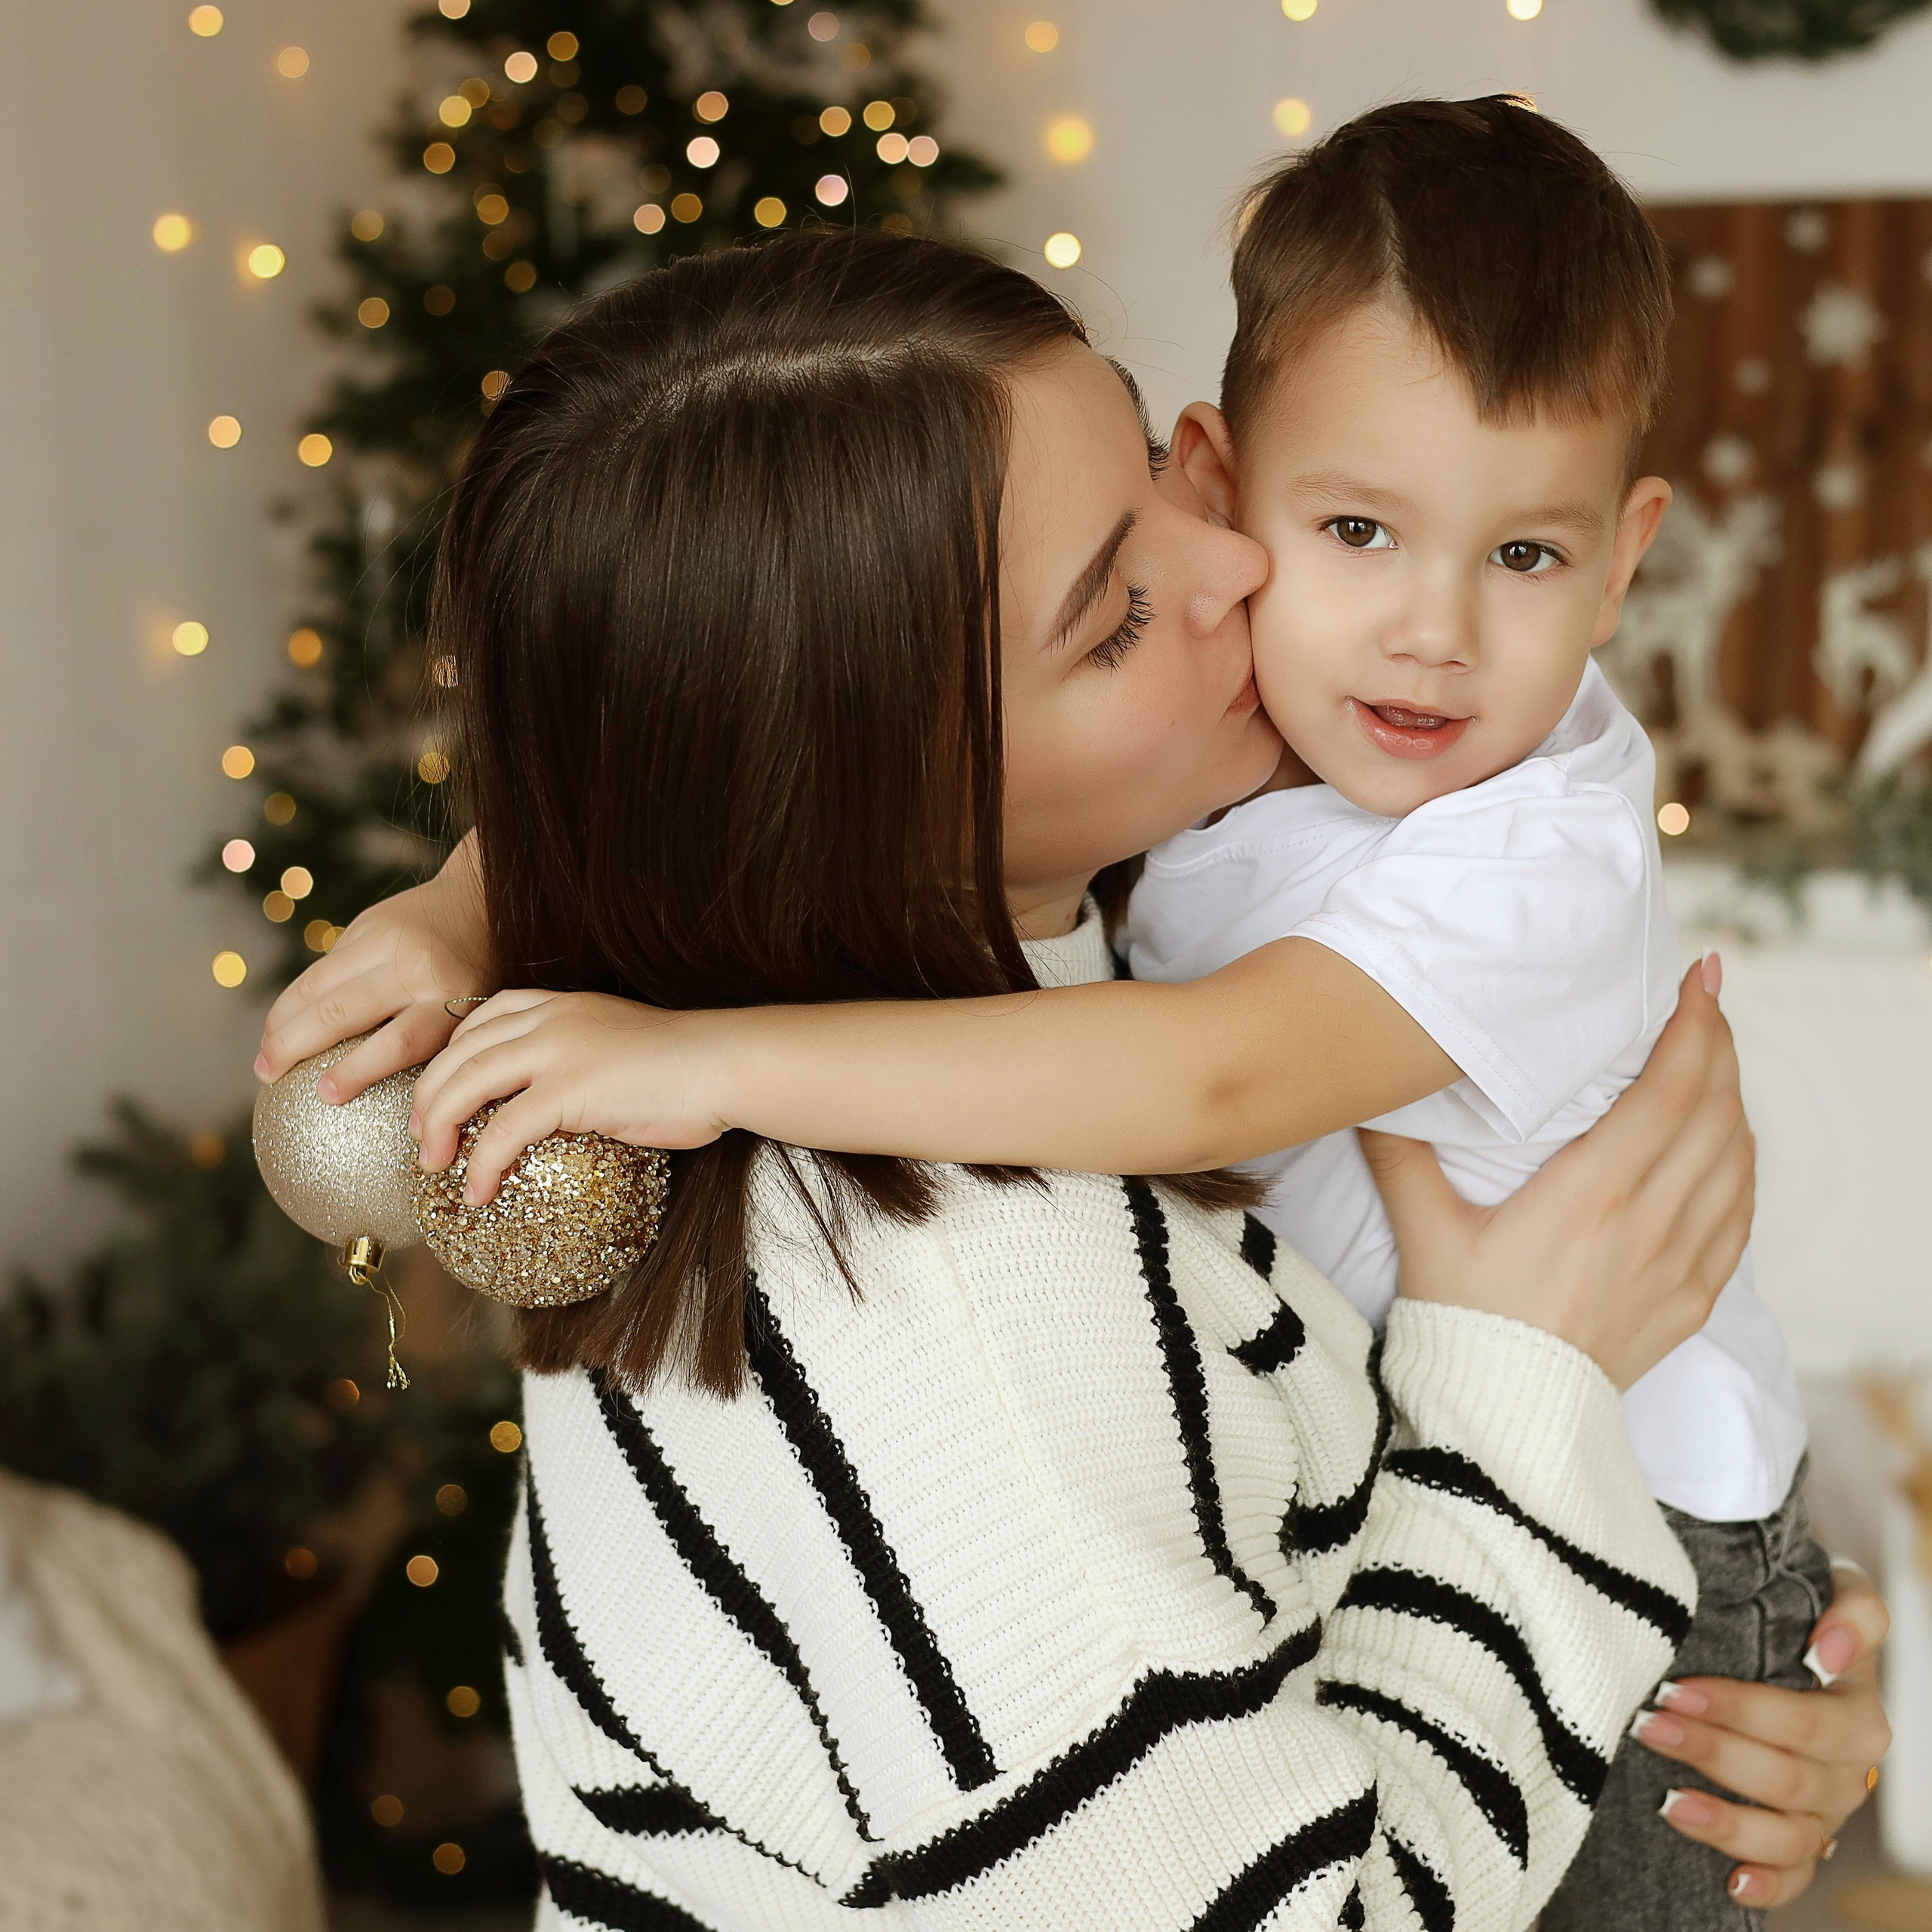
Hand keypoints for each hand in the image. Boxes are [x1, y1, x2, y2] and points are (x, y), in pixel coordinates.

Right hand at [255, 834, 491, 1102]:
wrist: (481, 900)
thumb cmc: (478, 975)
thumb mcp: (472, 1009)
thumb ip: (431, 1040)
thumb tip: (391, 1097)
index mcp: (451, 996)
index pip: (400, 1040)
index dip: (358, 1070)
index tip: (327, 1095)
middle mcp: (416, 966)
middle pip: (341, 1012)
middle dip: (295, 1046)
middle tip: (268, 1075)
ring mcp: (386, 940)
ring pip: (318, 985)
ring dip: (282, 1022)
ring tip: (265, 1054)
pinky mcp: (366, 924)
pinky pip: (323, 966)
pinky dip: (296, 997)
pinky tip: (280, 1023)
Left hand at [409, 990, 725, 1201]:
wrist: (724, 1064)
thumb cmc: (686, 1067)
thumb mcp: (619, 1047)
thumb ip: (580, 1061)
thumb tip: (558, 1107)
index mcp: (562, 1005)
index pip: (483, 1018)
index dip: (450, 1056)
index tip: (439, 1093)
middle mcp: (549, 1019)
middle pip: (459, 1051)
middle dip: (427, 1095)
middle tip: (420, 1138)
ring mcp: (557, 1050)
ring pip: (465, 1084)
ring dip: (437, 1127)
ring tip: (432, 1165)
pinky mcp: (569, 1089)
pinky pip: (502, 1130)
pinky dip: (481, 1163)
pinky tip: (477, 1191)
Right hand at [1361, 955, 1751, 1388]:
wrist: (1507, 1422)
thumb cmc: (1464, 1323)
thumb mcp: (1425, 1231)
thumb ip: (1401, 1152)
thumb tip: (1368, 1089)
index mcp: (1595, 1193)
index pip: (1672, 1088)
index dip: (1695, 1025)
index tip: (1700, 977)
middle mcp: (1653, 1221)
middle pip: (1716, 1110)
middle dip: (1718, 1043)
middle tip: (1704, 1000)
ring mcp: (1683, 1262)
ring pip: (1736, 1157)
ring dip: (1733, 1098)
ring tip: (1713, 1056)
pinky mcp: (1692, 1297)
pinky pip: (1740, 1213)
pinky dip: (1740, 1163)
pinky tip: (1725, 1141)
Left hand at [1632, 1561, 1891, 1909]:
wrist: (1793, 1635)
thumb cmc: (1801, 1610)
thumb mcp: (1837, 1590)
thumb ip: (1853, 1610)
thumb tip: (1830, 1650)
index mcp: (1857, 1711)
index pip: (1806, 1721)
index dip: (1742, 1710)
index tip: (1676, 1690)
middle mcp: (1849, 1769)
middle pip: (1786, 1777)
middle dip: (1712, 1753)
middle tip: (1648, 1726)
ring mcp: (1827, 1811)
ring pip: (1788, 1834)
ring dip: (1727, 1822)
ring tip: (1668, 1801)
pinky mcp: (1804, 1840)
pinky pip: (1796, 1875)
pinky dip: (1767, 1885)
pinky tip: (1731, 1882)